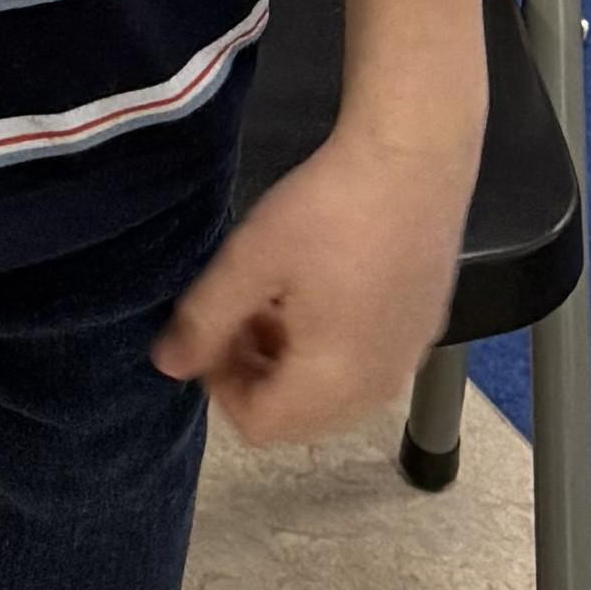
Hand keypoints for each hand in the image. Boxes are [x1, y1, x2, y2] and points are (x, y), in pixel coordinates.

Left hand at [154, 113, 477, 443]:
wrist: (414, 164)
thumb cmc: (327, 213)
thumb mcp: (249, 262)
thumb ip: (204, 321)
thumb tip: (167, 366)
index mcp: (336, 382)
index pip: (260, 425)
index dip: (218, 385)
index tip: (205, 331)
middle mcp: (380, 388)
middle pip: (298, 418)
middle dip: (253, 376)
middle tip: (234, 314)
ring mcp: (408, 361)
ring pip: (330, 394)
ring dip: (287, 362)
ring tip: (268, 298)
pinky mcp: (422, 333)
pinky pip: (362, 367)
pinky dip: (326, 349)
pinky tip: (313, 291)